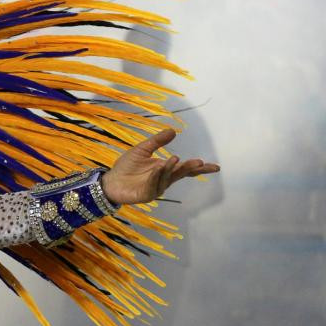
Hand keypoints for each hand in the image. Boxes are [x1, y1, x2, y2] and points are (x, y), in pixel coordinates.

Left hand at [100, 128, 219, 205]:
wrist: (111, 181)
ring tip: (175, 159)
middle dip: (190, 168)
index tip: (215, 167)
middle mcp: (164, 179)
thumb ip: (157, 141)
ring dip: (171, 168)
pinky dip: (156, 176)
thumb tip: (173, 130)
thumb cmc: (127, 167)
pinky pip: (153, 184)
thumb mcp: (142, 150)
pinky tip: (158, 168)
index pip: (185, 169)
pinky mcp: (147, 194)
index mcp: (165, 169)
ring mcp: (156, 188)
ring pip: (167, 178)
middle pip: (180, 174)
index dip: (199, 168)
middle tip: (199, 162)